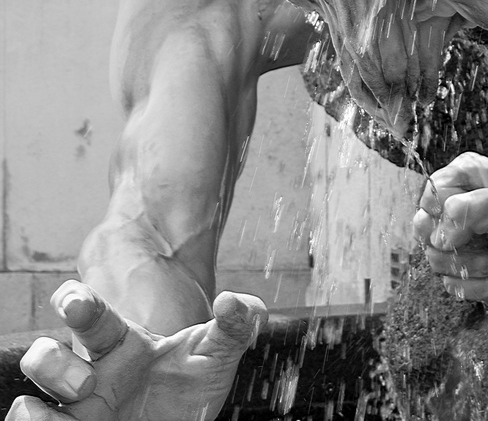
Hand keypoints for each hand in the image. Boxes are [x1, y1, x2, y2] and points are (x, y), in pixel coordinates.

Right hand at [8, 280, 266, 420]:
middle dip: (51, 363)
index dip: (76, 302)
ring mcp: (75, 413)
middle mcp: (86, 376)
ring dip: (32, 414)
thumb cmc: (188, 377)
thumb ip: (234, 324)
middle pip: (45, 358)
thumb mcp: (215, 349)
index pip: (87, 313)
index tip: (77, 303)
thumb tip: (234, 302)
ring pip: (28, 406)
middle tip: (85, 381)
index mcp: (116, 344)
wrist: (176, 415)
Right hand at [413, 152, 487, 311]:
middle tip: (481, 239)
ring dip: (471, 264)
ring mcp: (456, 241)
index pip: (432, 191)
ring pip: (434, 258)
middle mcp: (454, 207)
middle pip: (424, 225)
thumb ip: (469, 209)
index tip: (468, 219)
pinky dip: (477, 285)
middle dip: (454, 241)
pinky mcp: (461, 272)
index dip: (445, 210)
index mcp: (465, 177)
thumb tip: (439, 234)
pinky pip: (450, 284)